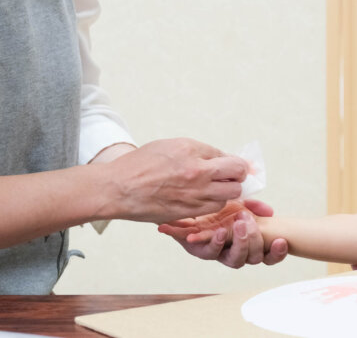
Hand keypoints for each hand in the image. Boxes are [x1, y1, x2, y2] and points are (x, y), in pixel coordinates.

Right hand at [101, 138, 247, 223]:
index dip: (232, 161)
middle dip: (238, 174)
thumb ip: (196, 151)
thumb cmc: (140, 164)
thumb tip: (219, 158)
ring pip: (231, 193)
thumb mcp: (170, 146)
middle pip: (237, 172)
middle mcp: (197, 170)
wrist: (119, 188)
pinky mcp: (189, 210)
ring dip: (228, 190)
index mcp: (191, 149)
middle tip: (232, 176)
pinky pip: (216, 207)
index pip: (226, 155)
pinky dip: (216, 203)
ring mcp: (195, 192)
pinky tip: (206, 199)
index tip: (235, 165)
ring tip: (217, 188)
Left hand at [159, 199, 287, 267]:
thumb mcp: (240, 204)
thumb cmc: (219, 210)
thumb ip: (255, 207)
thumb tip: (268, 212)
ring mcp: (221, 254)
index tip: (281, 240)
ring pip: (235, 260)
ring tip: (235, 226)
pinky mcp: (201, 250)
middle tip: (247, 221)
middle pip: (254, 258)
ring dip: (238, 243)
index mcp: (251, 244)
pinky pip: (208, 252)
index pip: (269, 255)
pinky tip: (217, 232)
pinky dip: (212, 242)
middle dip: (253, 239)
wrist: (192, 207)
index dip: (277, 252)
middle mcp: (238, 253)